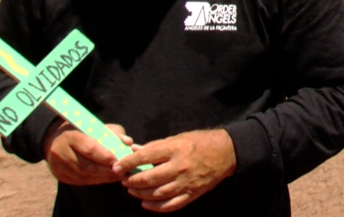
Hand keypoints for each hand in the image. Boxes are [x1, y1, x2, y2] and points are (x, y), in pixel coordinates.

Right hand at [43, 120, 132, 184]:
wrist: (57, 139)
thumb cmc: (84, 131)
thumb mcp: (98, 126)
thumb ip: (114, 132)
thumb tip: (128, 142)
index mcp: (70, 136)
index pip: (88, 148)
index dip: (104, 156)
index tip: (117, 160)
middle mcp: (60, 152)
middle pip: (86, 166)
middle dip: (105, 170)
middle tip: (120, 171)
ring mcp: (58, 166)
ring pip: (83, 176)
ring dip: (102, 177)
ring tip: (117, 175)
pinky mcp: (60, 176)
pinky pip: (80, 181)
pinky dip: (96, 180)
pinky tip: (106, 178)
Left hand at [114, 129, 236, 212]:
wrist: (226, 153)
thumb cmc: (201, 142)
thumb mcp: (179, 137)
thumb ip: (156, 146)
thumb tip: (134, 150)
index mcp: (176, 149)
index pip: (145, 157)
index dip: (128, 163)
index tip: (117, 166)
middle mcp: (180, 167)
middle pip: (148, 178)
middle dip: (131, 180)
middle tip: (124, 180)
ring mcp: (186, 182)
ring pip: (157, 194)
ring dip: (140, 194)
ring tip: (132, 190)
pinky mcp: (192, 194)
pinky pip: (170, 205)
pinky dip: (155, 207)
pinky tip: (146, 203)